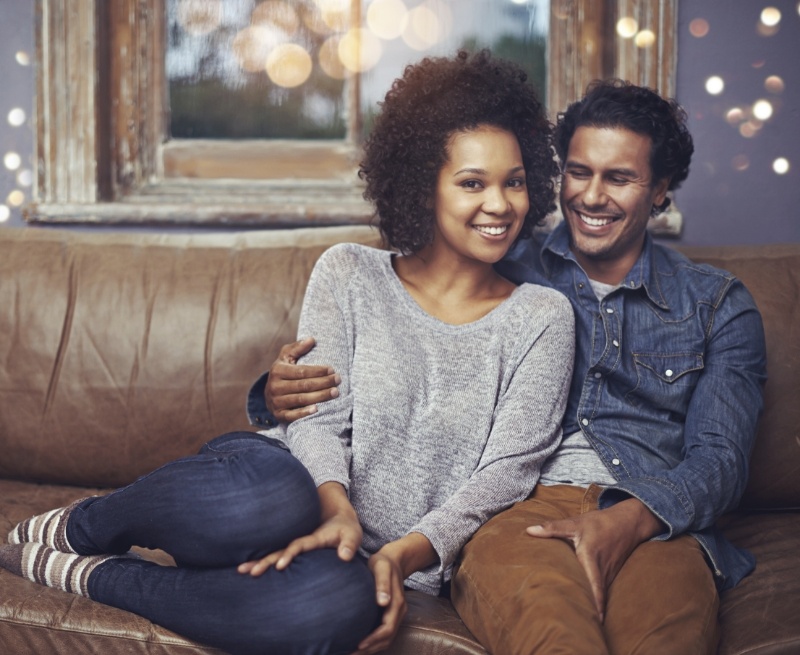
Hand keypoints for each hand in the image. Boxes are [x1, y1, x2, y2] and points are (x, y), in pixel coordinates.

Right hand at [238, 483, 360, 575]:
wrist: (339, 518)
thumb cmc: (347, 529)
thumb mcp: (352, 535)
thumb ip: (349, 545)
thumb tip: (344, 557)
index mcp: (312, 539)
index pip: (298, 546)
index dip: (289, 554)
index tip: (280, 566)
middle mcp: (301, 542)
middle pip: (279, 551)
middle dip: (264, 561)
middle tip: (247, 571)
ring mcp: (297, 546)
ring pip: (274, 554)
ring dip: (258, 561)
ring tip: (240, 570)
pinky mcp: (296, 551)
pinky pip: (278, 556)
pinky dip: (264, 562)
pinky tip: (250, 571)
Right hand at [265, 338, 340, 422]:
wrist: (269, 394)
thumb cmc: (283, 373)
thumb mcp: (286, 357)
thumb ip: (297, 348)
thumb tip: (311, 339)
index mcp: (277, 370)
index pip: (301, 371)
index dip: (318, 371)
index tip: (332, 370)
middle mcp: (275, 387)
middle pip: (304, 385)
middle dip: (323, 382)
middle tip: (338, 380)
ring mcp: (276, 402)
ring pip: (301, 399)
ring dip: (320, 396)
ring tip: (335, 392)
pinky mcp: (279, 415)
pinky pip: (292, 415)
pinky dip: (304, 413)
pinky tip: (317, 409)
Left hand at [353, 533, 436, 654]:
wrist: (393, 560)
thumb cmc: (383, 562)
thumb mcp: (381, 567)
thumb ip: (382, 583)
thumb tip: (383, 602)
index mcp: (397, 603)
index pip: (387, 629)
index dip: (373, 639)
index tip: (358, 645)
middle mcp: (399, 612)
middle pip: (387, 639)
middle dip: (369, 649)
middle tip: (350, 654)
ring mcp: (396, 615)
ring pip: (386, 640)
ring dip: (371, 649)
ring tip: (352, 652)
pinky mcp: (390, 615)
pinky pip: (384, 634)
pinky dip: (373, 642)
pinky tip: (359, 643)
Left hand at [526, 498, 663, 621]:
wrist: (628, 522)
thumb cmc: (600, 523)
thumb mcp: (575, 522)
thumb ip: (552, 528)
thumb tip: (528, 531)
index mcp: (591, 559)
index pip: (594, 586)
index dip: (594, 605)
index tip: (592, 621)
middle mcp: (602, 571)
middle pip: (595, 596)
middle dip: (588, 612)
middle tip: (575, 626)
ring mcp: (609, 575)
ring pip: (599, 595)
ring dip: (591, 608)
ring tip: (577, 623)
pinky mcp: (610, 575)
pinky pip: (602, 590)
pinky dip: (594, 599)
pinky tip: (585, 608)